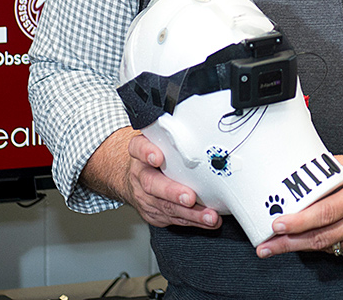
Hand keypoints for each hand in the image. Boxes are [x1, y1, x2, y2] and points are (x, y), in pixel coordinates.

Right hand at [84, 128, 221, 230]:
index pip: (138, 148)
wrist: (133, 177)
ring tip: (208, 216)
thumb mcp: (157, 139)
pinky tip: (206, 220)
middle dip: (172, 192)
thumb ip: (171, 134)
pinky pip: (173, 219)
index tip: (157, 156)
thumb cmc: (153, 156)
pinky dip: (192, 221)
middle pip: (152, 184)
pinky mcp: (153, 213)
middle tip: (189, 196)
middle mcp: (140, 175)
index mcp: (140, 152)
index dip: (147, 152)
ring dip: (190, 213)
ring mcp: (145, 196)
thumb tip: (198, 122)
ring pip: (165, 207)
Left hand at [255, 154, 342, 258]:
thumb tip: (319, 165)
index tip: (277, 225)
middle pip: (318, 238)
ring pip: (331, 246)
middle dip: (288, 245)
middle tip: (266, 248)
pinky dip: (330, 244)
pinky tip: (317, 240)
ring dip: (305, 246)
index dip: (297, 222)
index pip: (322, 213)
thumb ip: (341, 165)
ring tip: (282, 246)